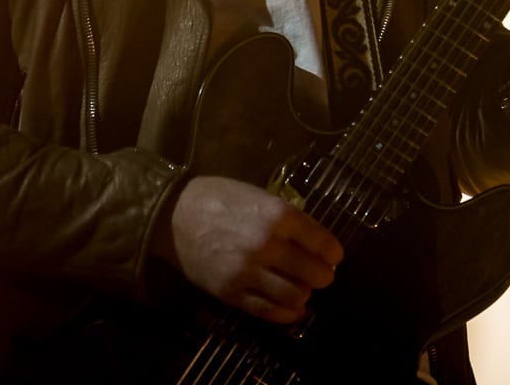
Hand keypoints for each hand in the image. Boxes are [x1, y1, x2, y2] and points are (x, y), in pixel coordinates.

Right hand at [155, 175, 342, 323]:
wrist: (174, 216)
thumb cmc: (220, 199)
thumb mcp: (260, 196)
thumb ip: (288, 218)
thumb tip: (316, 242)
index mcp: (277, 215)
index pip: (321, 241)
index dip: (333, 253)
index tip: (335, 257)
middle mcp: (267, 245)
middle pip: (313, 272)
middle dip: (323, 276)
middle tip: (322, 275)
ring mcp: (248, 271)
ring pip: (294, 295)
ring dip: (306, 295)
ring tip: (305, 290)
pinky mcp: (231, 292)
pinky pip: (267, 311)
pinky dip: (286, 314)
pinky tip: (293, 309)